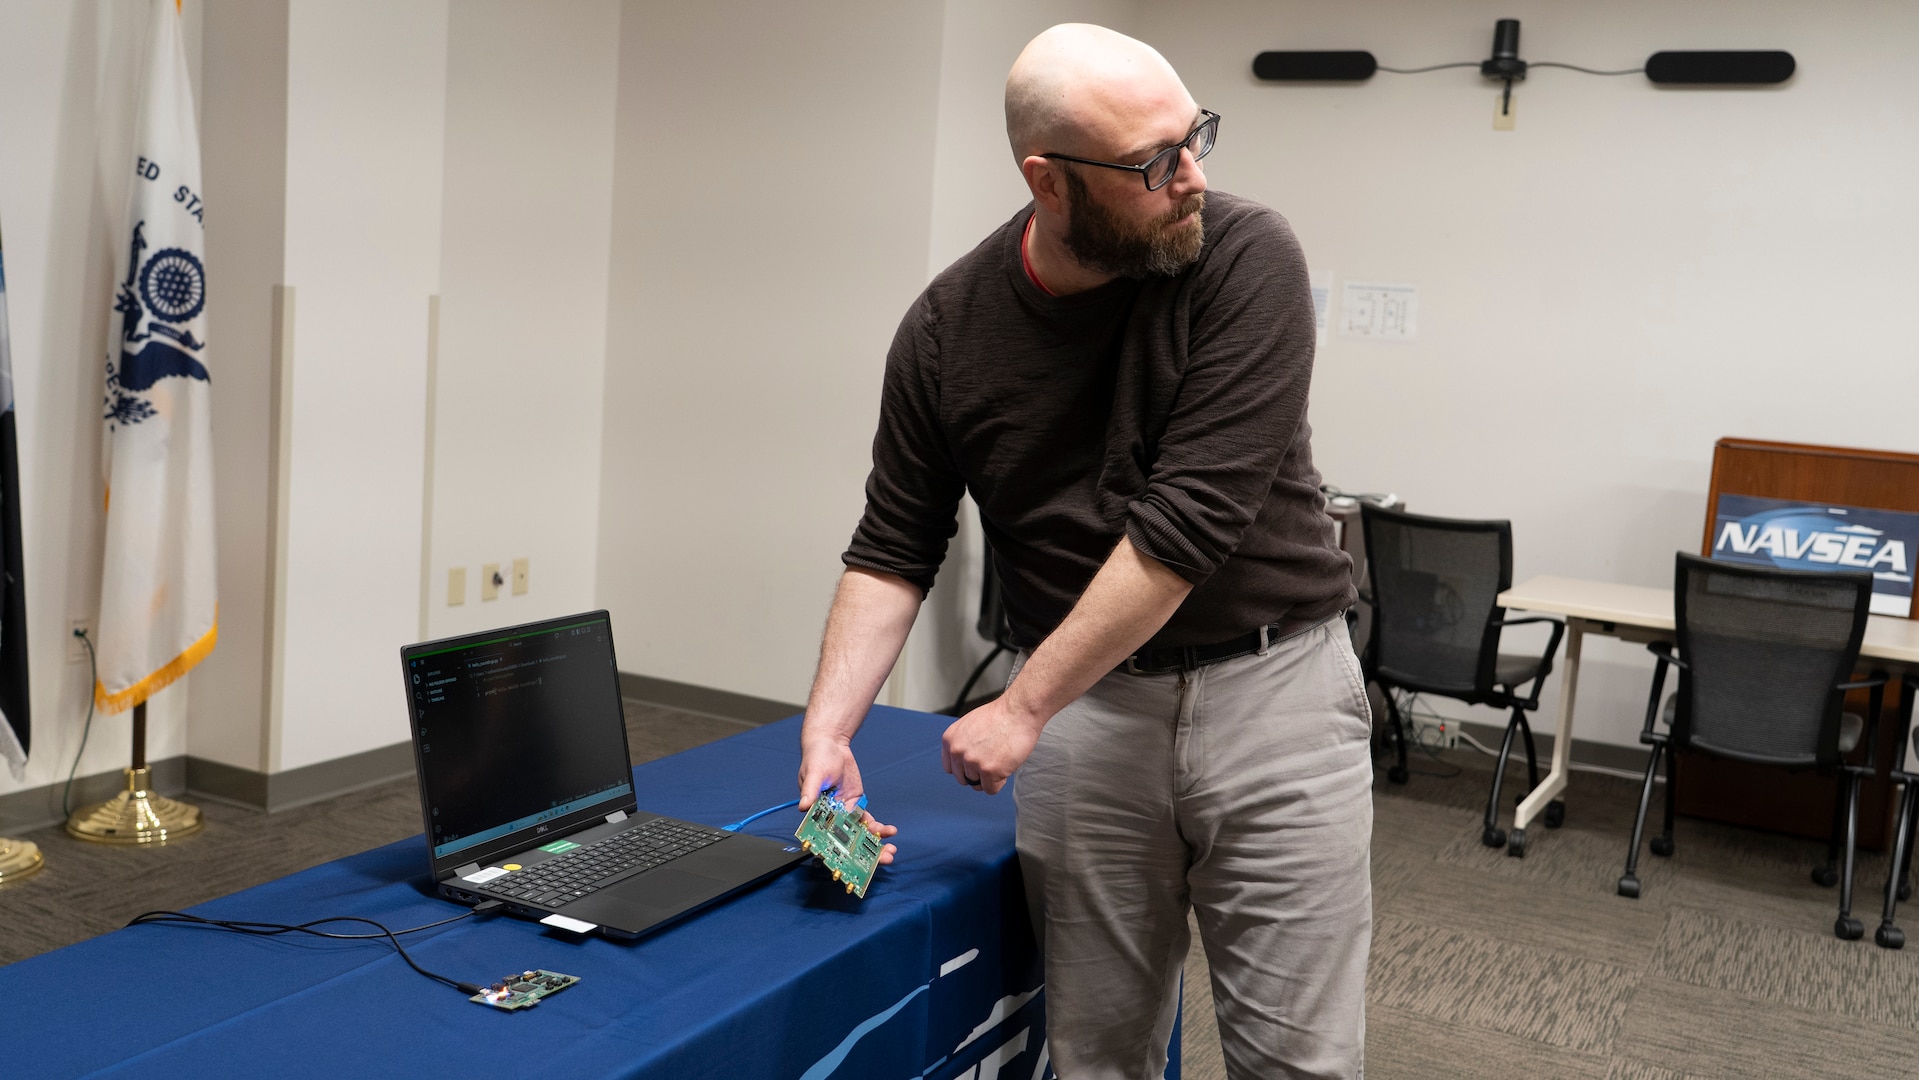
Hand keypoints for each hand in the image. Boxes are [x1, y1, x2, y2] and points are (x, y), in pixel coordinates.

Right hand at [797, 738, 897, 864]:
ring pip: (859, 835)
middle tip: (881, 861)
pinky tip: (890, 831)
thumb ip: (809, 791)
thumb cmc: (816, 759)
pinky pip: (867, 821)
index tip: (852, 865)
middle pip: (846, 842)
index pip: (825, 840)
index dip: (837, 855)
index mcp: (815, 815)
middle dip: (864, 854)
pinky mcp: (856, 805)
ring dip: (875, 845)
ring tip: (890, 851)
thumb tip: (803, 806)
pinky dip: (879, 828)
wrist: (831, 745)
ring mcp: (845, 813)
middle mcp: (830, 819)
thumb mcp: (813, 774)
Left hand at [941, 696, 1044, 794]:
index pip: (950, 768)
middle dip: (978, 774)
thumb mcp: (969, 725)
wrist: (1018, 711)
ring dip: (990, 777)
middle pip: (963, 779)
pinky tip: (1006, 766)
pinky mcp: (989, 771)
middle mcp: (957, 752)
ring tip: (1001, 759)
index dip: (965, 768)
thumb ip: (962, 743)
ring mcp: (972, 762)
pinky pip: (991, 789)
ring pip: (978, 785)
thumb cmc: (1000, 715)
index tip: (976, 763)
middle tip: (992, 760)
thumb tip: (962, 761)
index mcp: (949, 740)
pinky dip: (1000, 782)